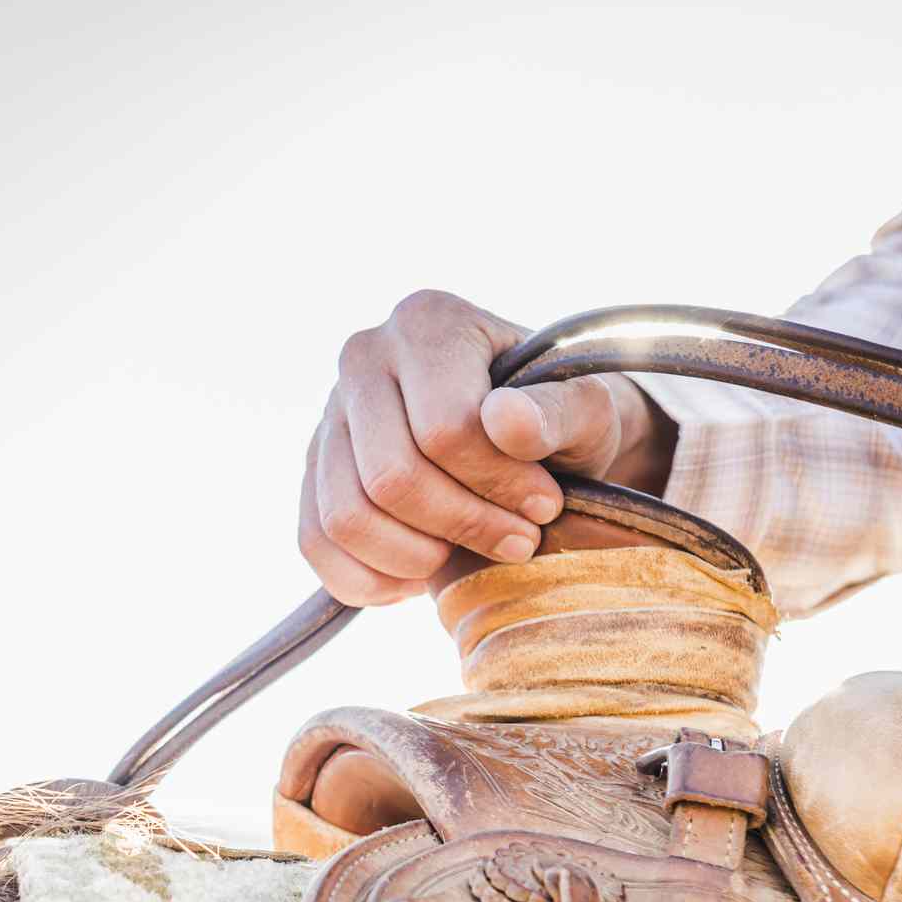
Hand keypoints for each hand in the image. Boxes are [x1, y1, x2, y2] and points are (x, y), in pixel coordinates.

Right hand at [300, 289, 668, 605]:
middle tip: (517, 541)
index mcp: (428, 322)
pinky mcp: (312, 468)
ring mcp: (329, 414)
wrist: (525, 437)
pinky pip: (316, 543)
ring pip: (347, 516)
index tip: (544, 505)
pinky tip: (421, 573)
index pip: (444, 429)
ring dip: (416, 558)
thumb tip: (505, 420)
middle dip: (462, 526)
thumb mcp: (588, 411)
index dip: (498, 484)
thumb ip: (560, 411)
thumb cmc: (559, 420)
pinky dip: (369, 579)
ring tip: (468, 553)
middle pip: (391, 477)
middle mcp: (364, 356)